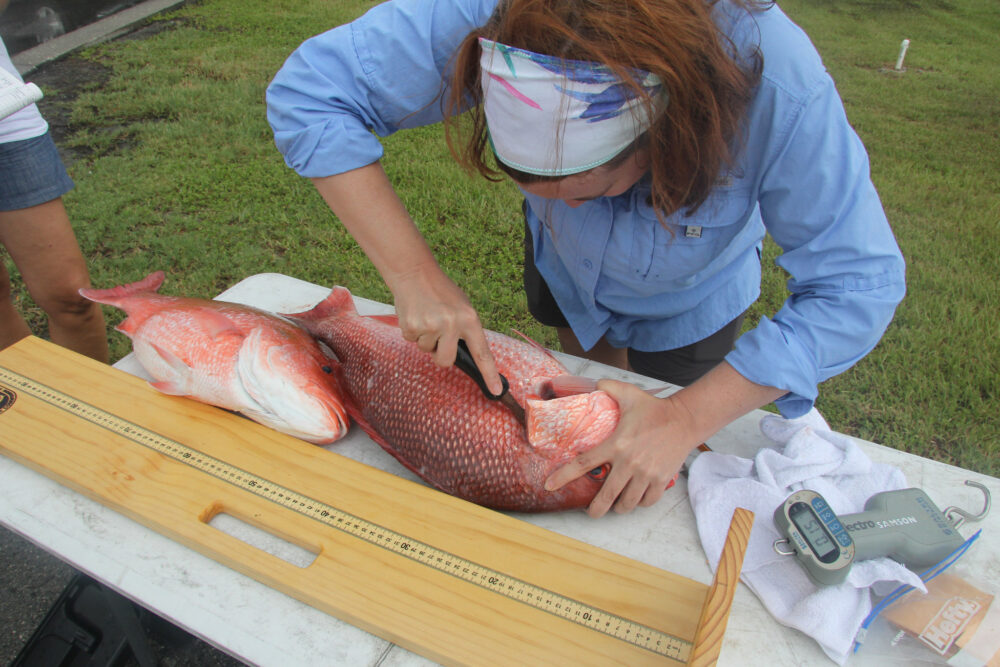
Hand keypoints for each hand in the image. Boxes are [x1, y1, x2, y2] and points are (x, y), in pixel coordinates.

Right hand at [391, 266, 502, 395]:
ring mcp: (431, 327)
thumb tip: (465, 354)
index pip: (482, 353)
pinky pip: (412, 341)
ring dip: (425, 338)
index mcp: (469, 319)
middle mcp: (452, 325)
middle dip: (440, 355)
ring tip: (426, 316)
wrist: (414, 273)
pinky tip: (415, 314)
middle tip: (438, 335)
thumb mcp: (462, 307)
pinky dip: (412, 331)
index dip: (490, 374)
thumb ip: (465, 329)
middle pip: (446, 361)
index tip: (497, 391)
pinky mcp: (412, 327)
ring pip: (427, 351)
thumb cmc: (441, 291)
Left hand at [544, 379, 701, 517]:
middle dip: (595, 509)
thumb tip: (594, 383)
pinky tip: (636, 498)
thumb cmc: (655, 408)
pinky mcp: (661, 480)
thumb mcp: (628, 393)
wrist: (685, 419)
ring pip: (627, 503)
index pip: (584, 463)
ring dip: (619, 507)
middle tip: (591, 512)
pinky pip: (647, 501)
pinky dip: (640, 503)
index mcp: (616, 444)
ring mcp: (646, 474)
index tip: (550, 485)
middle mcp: (629, 463)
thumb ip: (608, 387)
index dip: (564, 476)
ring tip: (615, 504)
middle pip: (606, 495)